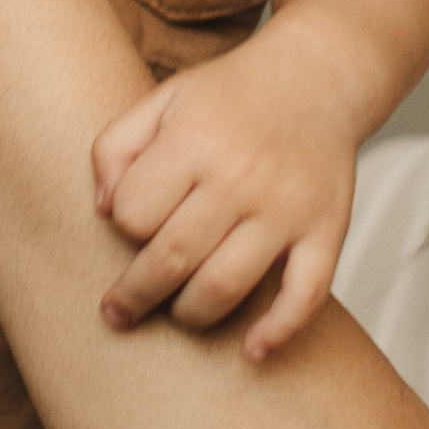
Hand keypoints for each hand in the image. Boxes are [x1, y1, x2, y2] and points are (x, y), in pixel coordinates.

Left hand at [91, 18, 361, 360]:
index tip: (133, 229)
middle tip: (118, 313)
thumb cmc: (230, 97)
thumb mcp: (161, 101)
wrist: (317, 78)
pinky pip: (306, 294)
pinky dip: (278, 331)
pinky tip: (252, 351)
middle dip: (135, 296)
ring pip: (226, 286)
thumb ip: (115, 148)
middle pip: (171, 259)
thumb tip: (102, 211)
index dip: (123, 229)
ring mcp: (286, 208)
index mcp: (193, 141)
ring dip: (190, 315)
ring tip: (178, 314)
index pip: (133, 214)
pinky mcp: (327, 230)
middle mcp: (240, 177)